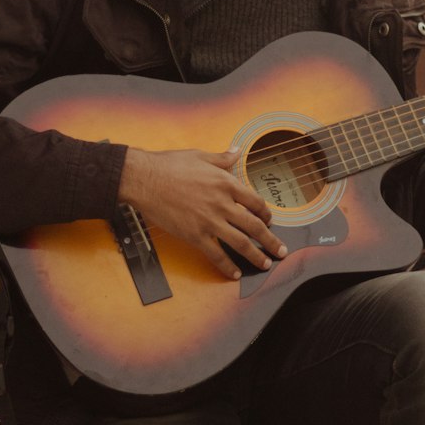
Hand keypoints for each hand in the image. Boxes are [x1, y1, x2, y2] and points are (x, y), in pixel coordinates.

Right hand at [118, 147, 287, 279]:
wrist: (144, 178)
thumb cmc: (169, 165)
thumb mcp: (200, 156)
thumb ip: (222, 158)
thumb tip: (236, 150)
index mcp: (226, 183)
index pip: (255, 202)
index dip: (266, 214)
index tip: (270, 221)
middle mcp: (223, 203)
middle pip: (255, 226)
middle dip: (271, 240)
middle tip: (281, 250)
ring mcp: (210, 221)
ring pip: (241, 243)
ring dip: (257, 256)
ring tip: (266, 264)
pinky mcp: (195, 235)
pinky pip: (216, 255)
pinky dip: (227, 266)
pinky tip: (235, 274)